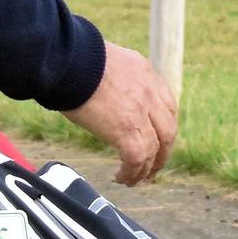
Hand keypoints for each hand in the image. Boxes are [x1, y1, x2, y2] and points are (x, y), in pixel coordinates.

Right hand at [63, 42, 176, 185]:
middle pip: (168, 130)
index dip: (163, 127)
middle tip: (153, 166)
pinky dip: (132, 172)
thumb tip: (105, 93)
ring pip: (155, 148)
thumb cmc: (76, 60)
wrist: (69, 59)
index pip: (166, 105)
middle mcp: (148, 91)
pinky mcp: (126, 129)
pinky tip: (122, 177)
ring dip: (147, 168)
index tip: (156, 139)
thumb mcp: (106, 62)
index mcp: (145, 73)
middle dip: (163, 152)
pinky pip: (137, 158)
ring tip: (136, 179)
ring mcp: (140, 111)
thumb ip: (115, 79)